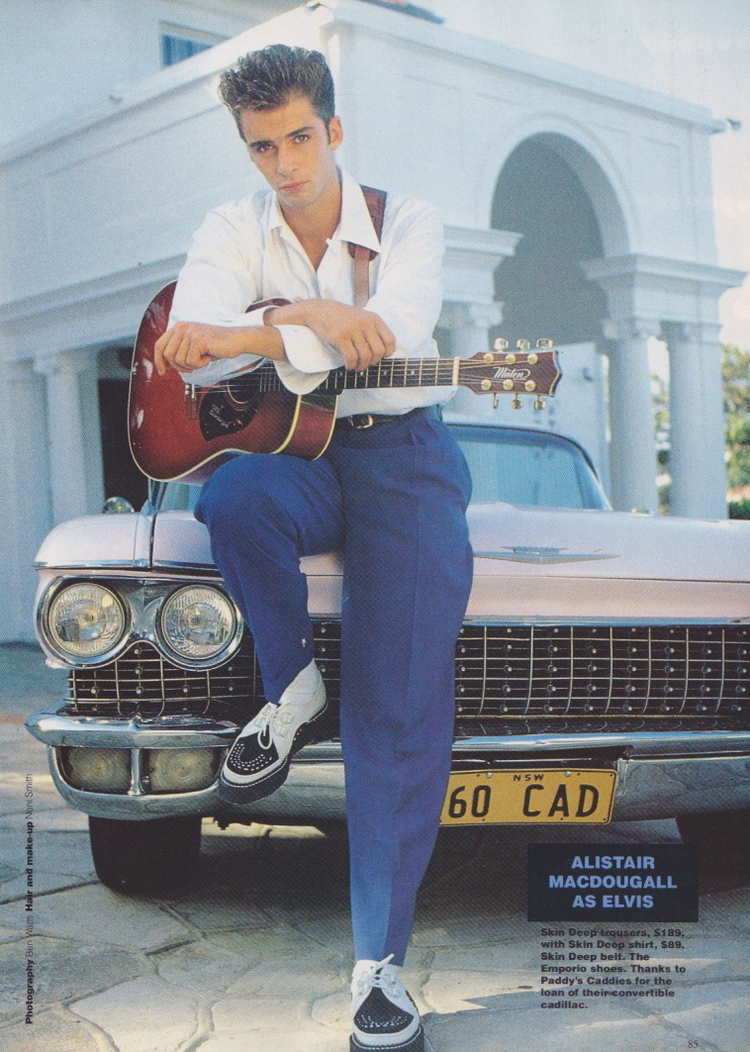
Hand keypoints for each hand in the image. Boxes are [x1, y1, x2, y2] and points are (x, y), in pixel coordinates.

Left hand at [154, 322, 266, 374]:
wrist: (236, 340)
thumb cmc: (217, 345)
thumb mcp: (194, 347)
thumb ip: (179, 351)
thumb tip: (165, 366)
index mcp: (179, 327)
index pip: (159, 345)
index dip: (158, 360)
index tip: (162, 372)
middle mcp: (182, 327)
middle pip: (168, 355)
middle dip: (179, 366)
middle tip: (193, 366)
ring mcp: (190, 333)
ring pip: (180, 360)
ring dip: (192, 365)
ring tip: (203, 359)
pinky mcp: (198, 340)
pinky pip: (191, 361)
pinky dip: (201, 364)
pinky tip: (208, 356)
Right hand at [267, 301, 395, 370]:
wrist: (320, 310)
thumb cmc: (342, 318)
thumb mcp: (362, 318)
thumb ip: (373, 330)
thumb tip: (383, 352)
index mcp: (374, 319)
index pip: (390, 341)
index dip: (387, 353)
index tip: (379, 357)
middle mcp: (365, 323)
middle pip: (378, 352)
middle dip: (373, 363)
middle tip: (365, 364)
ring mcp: (353, 329)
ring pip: (365, 357)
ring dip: (361, 366)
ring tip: (356, 367)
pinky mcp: (340, 336)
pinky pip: (351, 358)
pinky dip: (351, 365)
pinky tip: (348, 366)